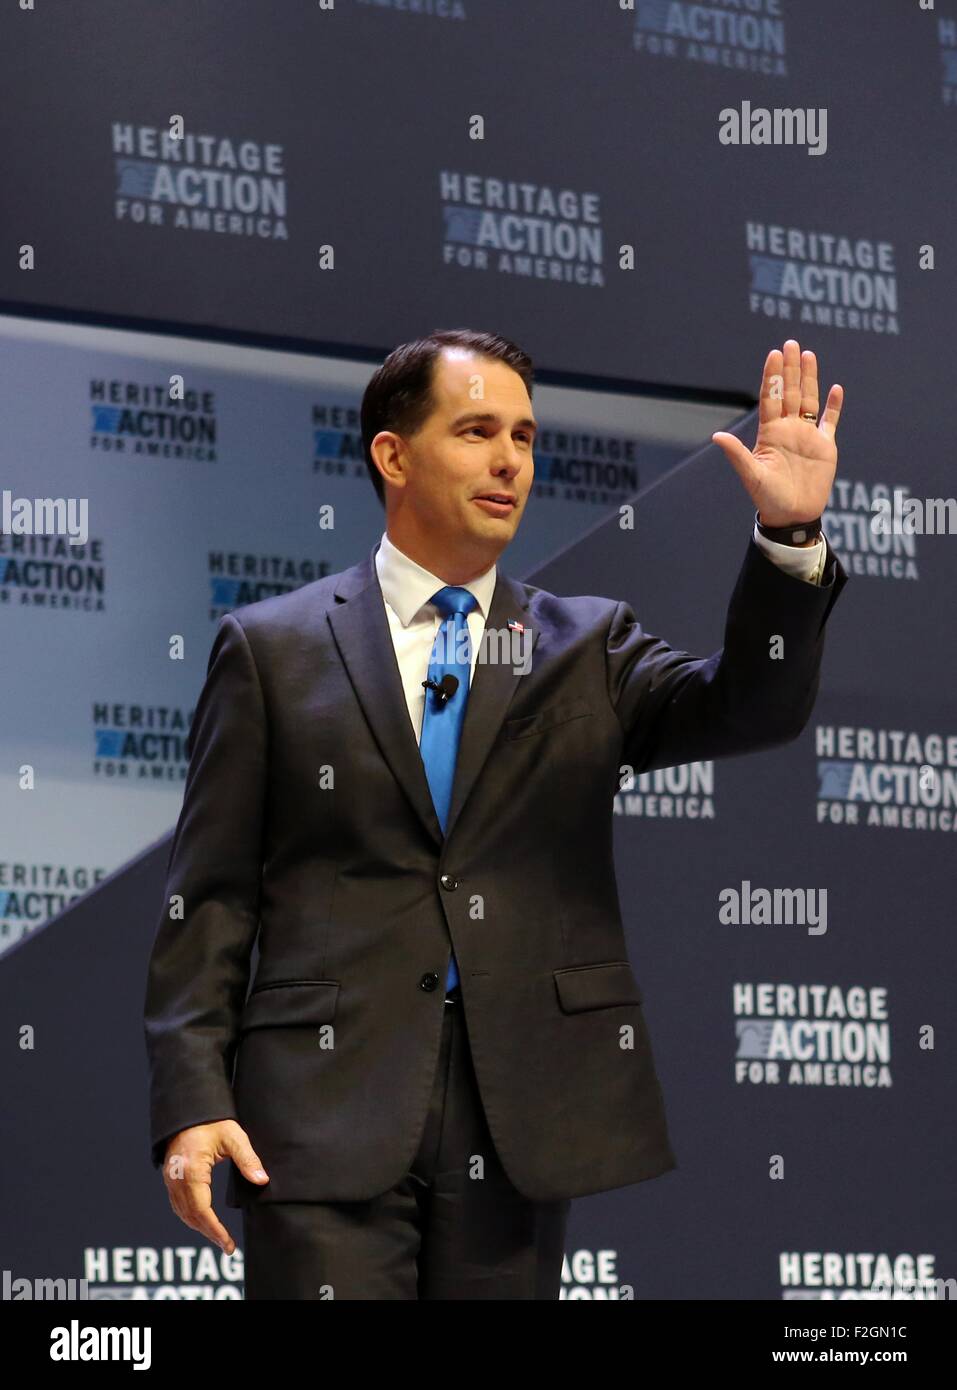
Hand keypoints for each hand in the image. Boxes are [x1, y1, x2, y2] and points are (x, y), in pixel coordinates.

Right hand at [162, 1119, 268, 1254]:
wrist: (188, 1110)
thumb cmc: (211, 1121)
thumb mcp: (233, 1137)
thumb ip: (247, 1159)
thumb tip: (262, 1180)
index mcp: (191, 1170)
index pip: (202, 1210)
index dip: (215, 1230)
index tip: (228, 1244)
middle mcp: (176, 1179)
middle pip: (191, 1216)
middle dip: (209, 1233)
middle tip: (228, 1247)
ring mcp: (170, 1179)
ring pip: (182, 1213)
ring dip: (199, 1227)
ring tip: (219, 1238)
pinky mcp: (170, 1177)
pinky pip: (178, 1204)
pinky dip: (191, 1217)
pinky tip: (203, 1222)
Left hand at [711, 339, 843, 527]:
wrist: (792, 516)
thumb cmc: (768, 499)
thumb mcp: (752, 476)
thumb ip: (737, 454)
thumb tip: (716, 437)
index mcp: (770, 433)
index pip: (770, 398)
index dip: (772, 376)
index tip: (774, 353)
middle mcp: (787, 429)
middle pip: (789, 392)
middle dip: (789, 368)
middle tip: (790, 343)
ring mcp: (806, 436)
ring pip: (808, 400)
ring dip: (809, 378)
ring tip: (808, 354)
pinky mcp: (824, 446)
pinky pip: (829, 422)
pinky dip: (834, 406)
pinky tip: (835, 388)